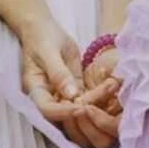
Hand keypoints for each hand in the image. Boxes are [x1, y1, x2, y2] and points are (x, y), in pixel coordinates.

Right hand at [19, 18, 121, 147]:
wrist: (45, 30)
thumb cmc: (42, 38)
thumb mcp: (48, 52)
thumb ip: (58, 73)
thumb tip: (70, 95)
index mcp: (36, 91)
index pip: (47, 110)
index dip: (64, 113)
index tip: (81, 107)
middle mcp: (48, 98)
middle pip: (65, 117)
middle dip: (86, 112)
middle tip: (104, 95)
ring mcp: (62, 96)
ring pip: (79, 110)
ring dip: (96, 103)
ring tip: (112, 86)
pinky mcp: (75, 91)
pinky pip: (87, 99)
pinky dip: (99, 95)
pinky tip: (112, 84)